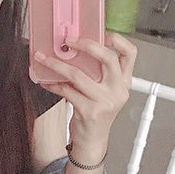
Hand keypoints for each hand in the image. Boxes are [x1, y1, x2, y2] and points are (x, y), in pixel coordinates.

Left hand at [34, 32, 135, 152]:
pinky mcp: (88, 111)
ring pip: (78, 74)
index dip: (119, 40)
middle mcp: (117, 90)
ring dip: (56, 64)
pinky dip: (53, 84)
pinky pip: (66, 91)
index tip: (103, 33)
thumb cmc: (96, 112)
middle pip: (107, 58)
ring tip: (44, 58)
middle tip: (68, 41)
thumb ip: (98, 73)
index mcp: (123, 82)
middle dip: (86, 44)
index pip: (130, 55)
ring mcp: (104, 101)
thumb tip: (73, 50)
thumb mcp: (104, 92)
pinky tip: (46, 81)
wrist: (92, 141)